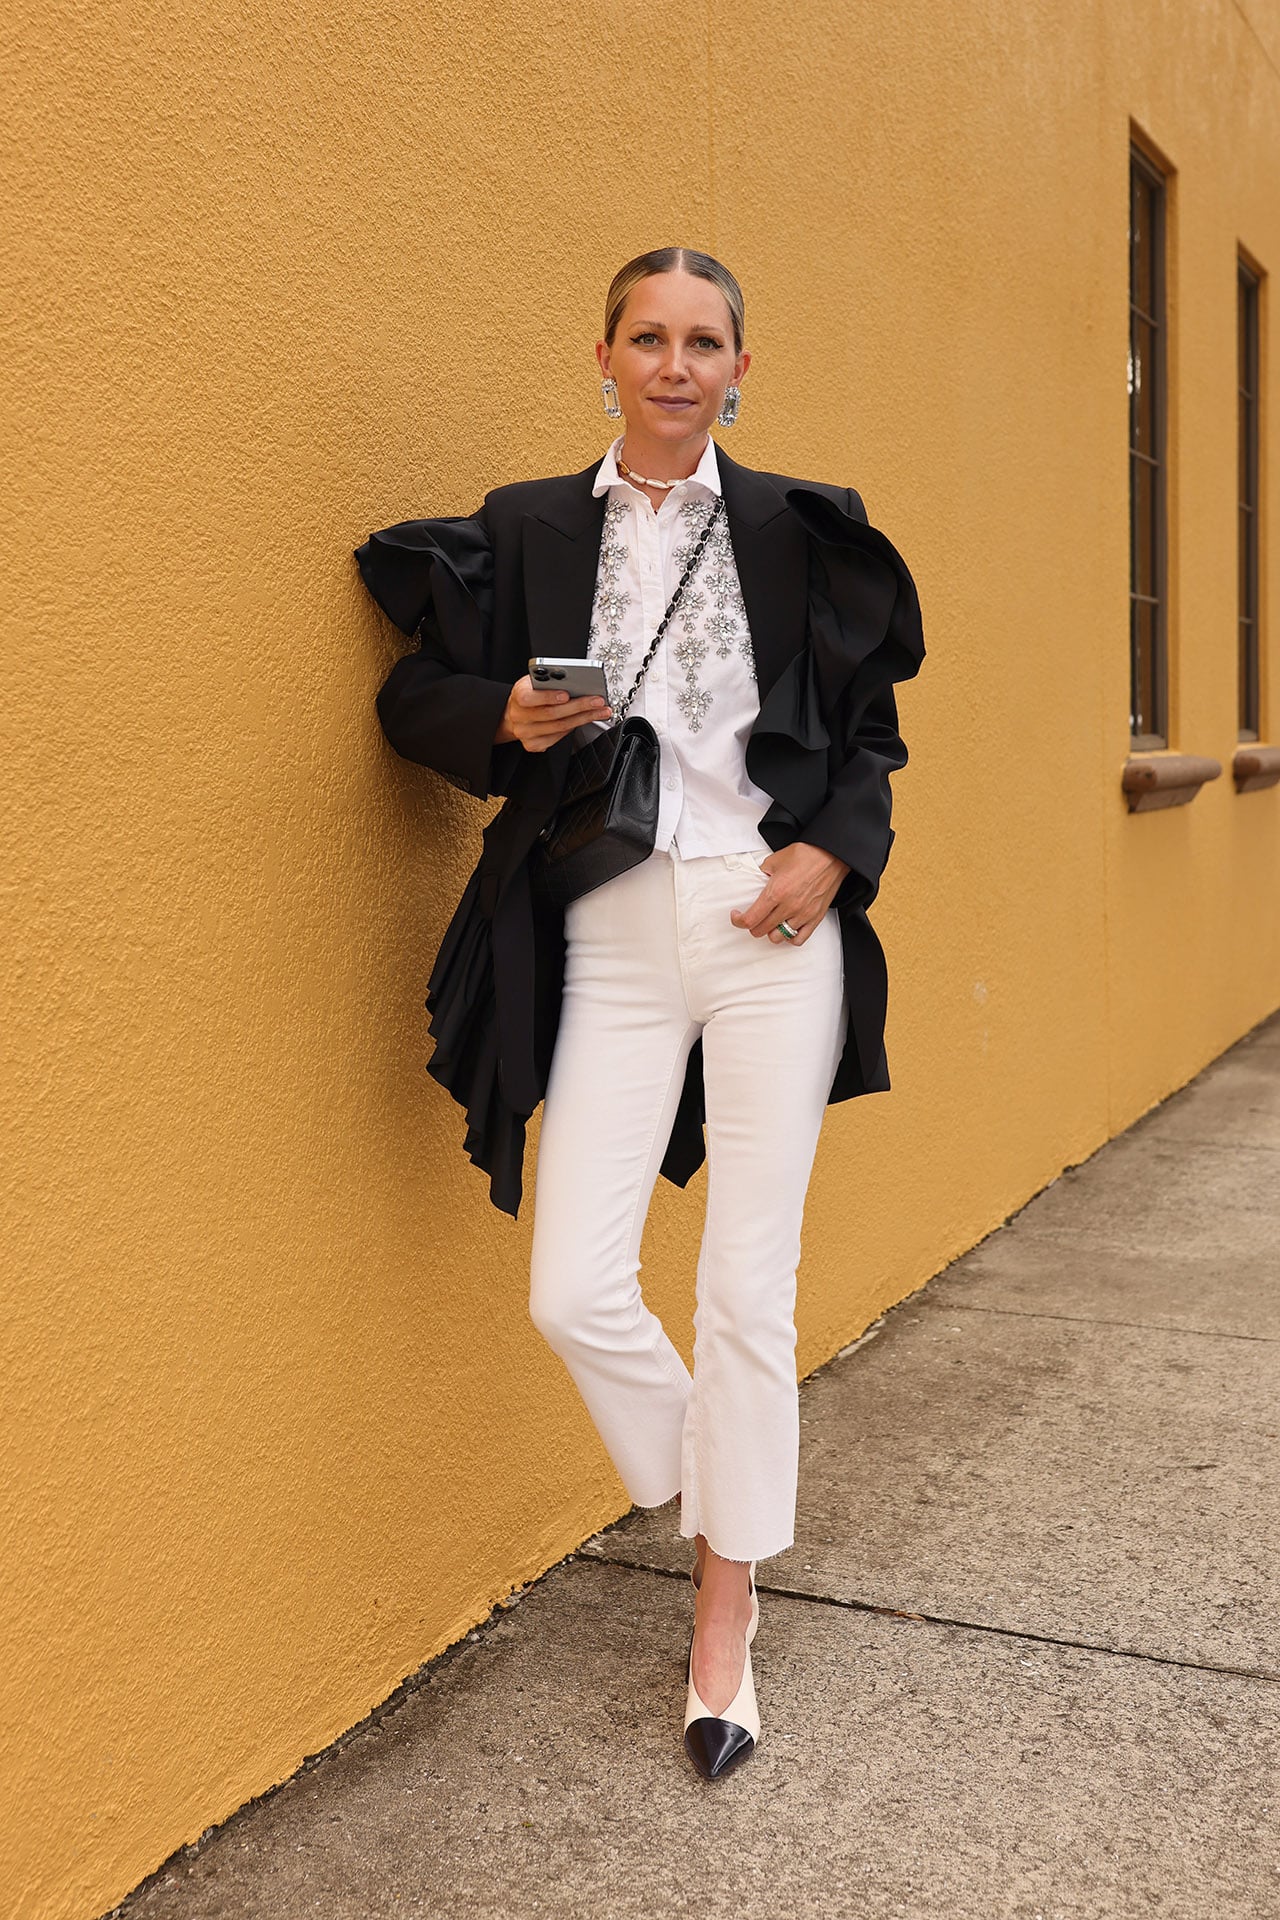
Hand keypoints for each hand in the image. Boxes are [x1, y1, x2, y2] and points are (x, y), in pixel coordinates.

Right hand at [495, 676, 611, 751]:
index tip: (566, 694)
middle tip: (598, 701)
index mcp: (518, 696)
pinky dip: (575, 727)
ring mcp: (526, 733)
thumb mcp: (534, 681)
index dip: (548, 697)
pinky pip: (559, 737)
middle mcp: (519, 717)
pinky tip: (587, 719)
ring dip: (584, 718)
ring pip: (560, 727)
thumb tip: (575, 681)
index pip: (529, 698)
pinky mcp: (534, 745)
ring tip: (601, 710)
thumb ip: (548, 681)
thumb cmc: (530, 693)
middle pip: (551, 714)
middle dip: (578, 706)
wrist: (515, 714)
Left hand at [729, 842, 850, 945]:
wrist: (831, 855)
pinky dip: (790, 937)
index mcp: (775, 892)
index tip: (737, 916)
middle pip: (761, 931)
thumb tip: (758, 880)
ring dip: (770, 932)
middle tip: (753, 917)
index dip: (738, 921)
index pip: (750, 919)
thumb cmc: (806, 855)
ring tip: (771, 922)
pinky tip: (787, 928)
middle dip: (752, 925)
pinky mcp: (815, 918)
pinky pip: (799, 939)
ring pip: (778, 937)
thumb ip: (762, 873)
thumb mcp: (775, 859)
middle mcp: (788, 907)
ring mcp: (803, 914)